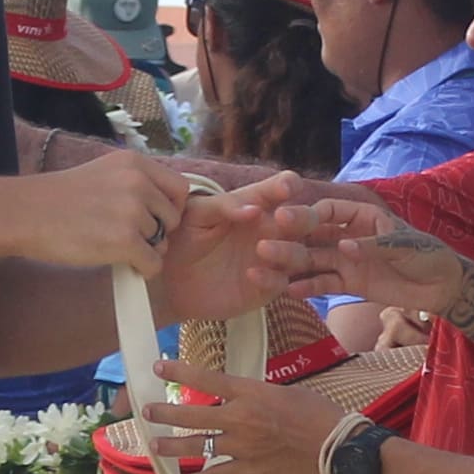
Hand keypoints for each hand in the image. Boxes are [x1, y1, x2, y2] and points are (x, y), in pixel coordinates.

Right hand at [20, 149, 205, 274]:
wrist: (25, 213)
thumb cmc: (58, 198)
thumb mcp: (102, 172)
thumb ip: (135, 183)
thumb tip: (164, 207)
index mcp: (134, 163)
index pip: (179, 188)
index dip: (169, 208)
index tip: (152, 219)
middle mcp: (138, 183)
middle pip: (173, 218)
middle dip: (157, 232)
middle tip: (128, 237)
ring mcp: (133, 212)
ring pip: (162, 243)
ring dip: (144, 250)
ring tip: (113, 246)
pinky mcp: (125, 241)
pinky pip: (154, 264)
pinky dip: (141, 269)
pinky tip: (120, 263)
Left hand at [147, 169, 296, 320]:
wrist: (169, 278)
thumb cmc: (185, 237)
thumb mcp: (197, 214)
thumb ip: (224, 206)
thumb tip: (254, 208)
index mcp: (257, 204)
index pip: (282, 188)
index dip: (288, 185)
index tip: (286, 187)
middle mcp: (271, 230)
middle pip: (304, 220)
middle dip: (301, 216)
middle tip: (282, 217)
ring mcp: (272, 259)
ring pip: (299, 254)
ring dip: (287, 250)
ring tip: (261, 248)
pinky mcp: (266, 288)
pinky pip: (280, 283)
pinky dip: (271, 278)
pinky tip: (251, 274)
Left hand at [153, 361, 356, 473]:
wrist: (335, 445)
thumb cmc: (316, 412)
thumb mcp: (282, 391)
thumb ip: (254, 394)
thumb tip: (238, 398)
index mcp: (250, 393)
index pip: (206, 379)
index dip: (179, 372)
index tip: (159, 366)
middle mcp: (240, 418)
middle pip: (193, 414)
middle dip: (166, 412)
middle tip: (148, 411)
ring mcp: (243, 445)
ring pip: (199, 446)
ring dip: (173, 446)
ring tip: (155, 445)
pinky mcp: (250, 468)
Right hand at [257, 191, 465, 315]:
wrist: (440, 286)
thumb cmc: (427, 256)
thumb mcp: (406, 247)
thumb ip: (375, 245)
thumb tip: (344, 247)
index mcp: (361, 216)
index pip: (328, 211)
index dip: (308, 215)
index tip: (283, 219)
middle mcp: (347, 235)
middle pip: (313, 236)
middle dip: (289, 241)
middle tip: (262, 246)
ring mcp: (345, 259)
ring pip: (312, 260)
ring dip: (289, 265)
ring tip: (262, 270)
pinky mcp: (348, 282)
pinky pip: (323, 284)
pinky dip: (306, 288)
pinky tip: (285, 291)